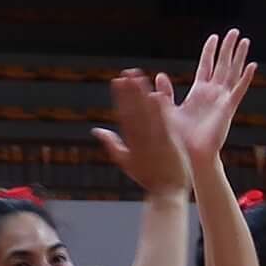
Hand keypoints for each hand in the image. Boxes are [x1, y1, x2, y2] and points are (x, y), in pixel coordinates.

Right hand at [93, 71, 192, 193]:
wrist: (166, 192)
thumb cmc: (148, 177)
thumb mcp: (125, 161)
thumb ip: (111, 143)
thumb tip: (96, 130)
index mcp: (130, 142)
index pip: (124, 114)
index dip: (120, 97)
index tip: (116, 80)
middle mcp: (141, 139)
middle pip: (133, 111)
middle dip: (129, 91)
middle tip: (126, 72)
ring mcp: (155, 141)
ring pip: (146, 114)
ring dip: (142, 95)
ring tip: (139, 77)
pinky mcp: (169, 143)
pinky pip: (163, 124)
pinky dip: (159, 111)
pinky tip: (156, 95)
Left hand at [170, 29, 255, 161]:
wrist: (191, 155)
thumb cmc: (180, 137)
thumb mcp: (169, 110)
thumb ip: (166, 93)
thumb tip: (159, 76)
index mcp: (199, 92)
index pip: (206, 66)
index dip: (210, 51)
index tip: (214, 37)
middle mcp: (212, 93)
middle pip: (223, 65)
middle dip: (228, 48)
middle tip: (235, 32)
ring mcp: (222, 100)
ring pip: (233, 73)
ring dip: (239, 57)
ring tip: (245, 41)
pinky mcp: (228, 108)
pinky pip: (239, 90)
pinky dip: (246, 78)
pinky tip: (253, 66)